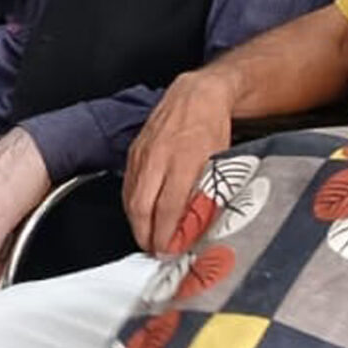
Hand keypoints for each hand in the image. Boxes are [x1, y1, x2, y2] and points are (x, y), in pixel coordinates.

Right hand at [124, 69, 236, 254]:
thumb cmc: (212, 127)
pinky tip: (139, 216)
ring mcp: (143, 154)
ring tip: (147, 239)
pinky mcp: (134, 151)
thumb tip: (197, 226)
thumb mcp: (219, 162)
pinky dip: (131, 206)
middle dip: (146, 235)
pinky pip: (127, 185)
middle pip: (142, 207)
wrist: (196, 95)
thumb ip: (206, 193)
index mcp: (184, 161)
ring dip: (137, 224)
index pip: (168, 207)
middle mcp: (159, 158)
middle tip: (155, 251)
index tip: (169, 250)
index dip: (166, 234)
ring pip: (131, 198)